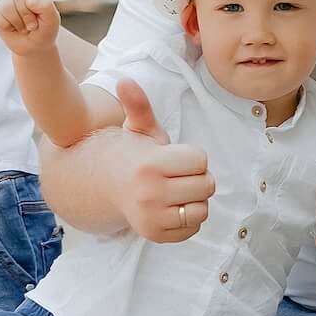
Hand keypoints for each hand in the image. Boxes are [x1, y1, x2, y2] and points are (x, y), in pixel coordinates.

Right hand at [0, 0, 60, 53]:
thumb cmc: (45, 30)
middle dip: (30, 17)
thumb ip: (46, 7)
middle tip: (33, 25)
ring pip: (11, 9)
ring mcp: (7, 2)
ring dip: (21, 23)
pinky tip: (13, 28)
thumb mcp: (52, 20)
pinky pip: (1, 16)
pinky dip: (10, 26)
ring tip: (24, 27)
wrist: (34, 46)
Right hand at [113, 78, 214, 242]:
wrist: (108, 187)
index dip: (193, 157)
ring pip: (203, 209)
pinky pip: (193, 228)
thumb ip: (138, 105)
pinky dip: (189, 219)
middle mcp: (150, 194)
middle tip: (179, 175)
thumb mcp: (138, 129)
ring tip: (177, 191)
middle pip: (206, 185)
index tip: (176, 157)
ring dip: (196, 199)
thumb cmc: (133, 155)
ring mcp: (153, 218)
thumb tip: (124, 80)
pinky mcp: (156, 236)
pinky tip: (173, 207)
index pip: (200, 161)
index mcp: (149, 165)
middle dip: (198, 177)